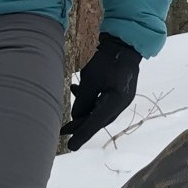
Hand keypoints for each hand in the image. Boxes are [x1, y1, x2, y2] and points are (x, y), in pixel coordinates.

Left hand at [62, 33, 141, 150]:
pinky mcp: (117, 88)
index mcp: (116, 102)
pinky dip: (89, 99)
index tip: (71, 147)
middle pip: (97, 119)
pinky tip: (76, 89)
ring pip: (98, 110)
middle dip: (80, 124)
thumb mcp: (90, 80)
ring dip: (83, 110)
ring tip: (68, 109)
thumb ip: (83, 100)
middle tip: (62, 131)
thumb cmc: (107, 58)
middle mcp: (120, 103)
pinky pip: (101, 100)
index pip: (96, 123)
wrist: (125, 41)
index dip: (82, 135)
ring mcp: (120, 96)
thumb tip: (76, 116)